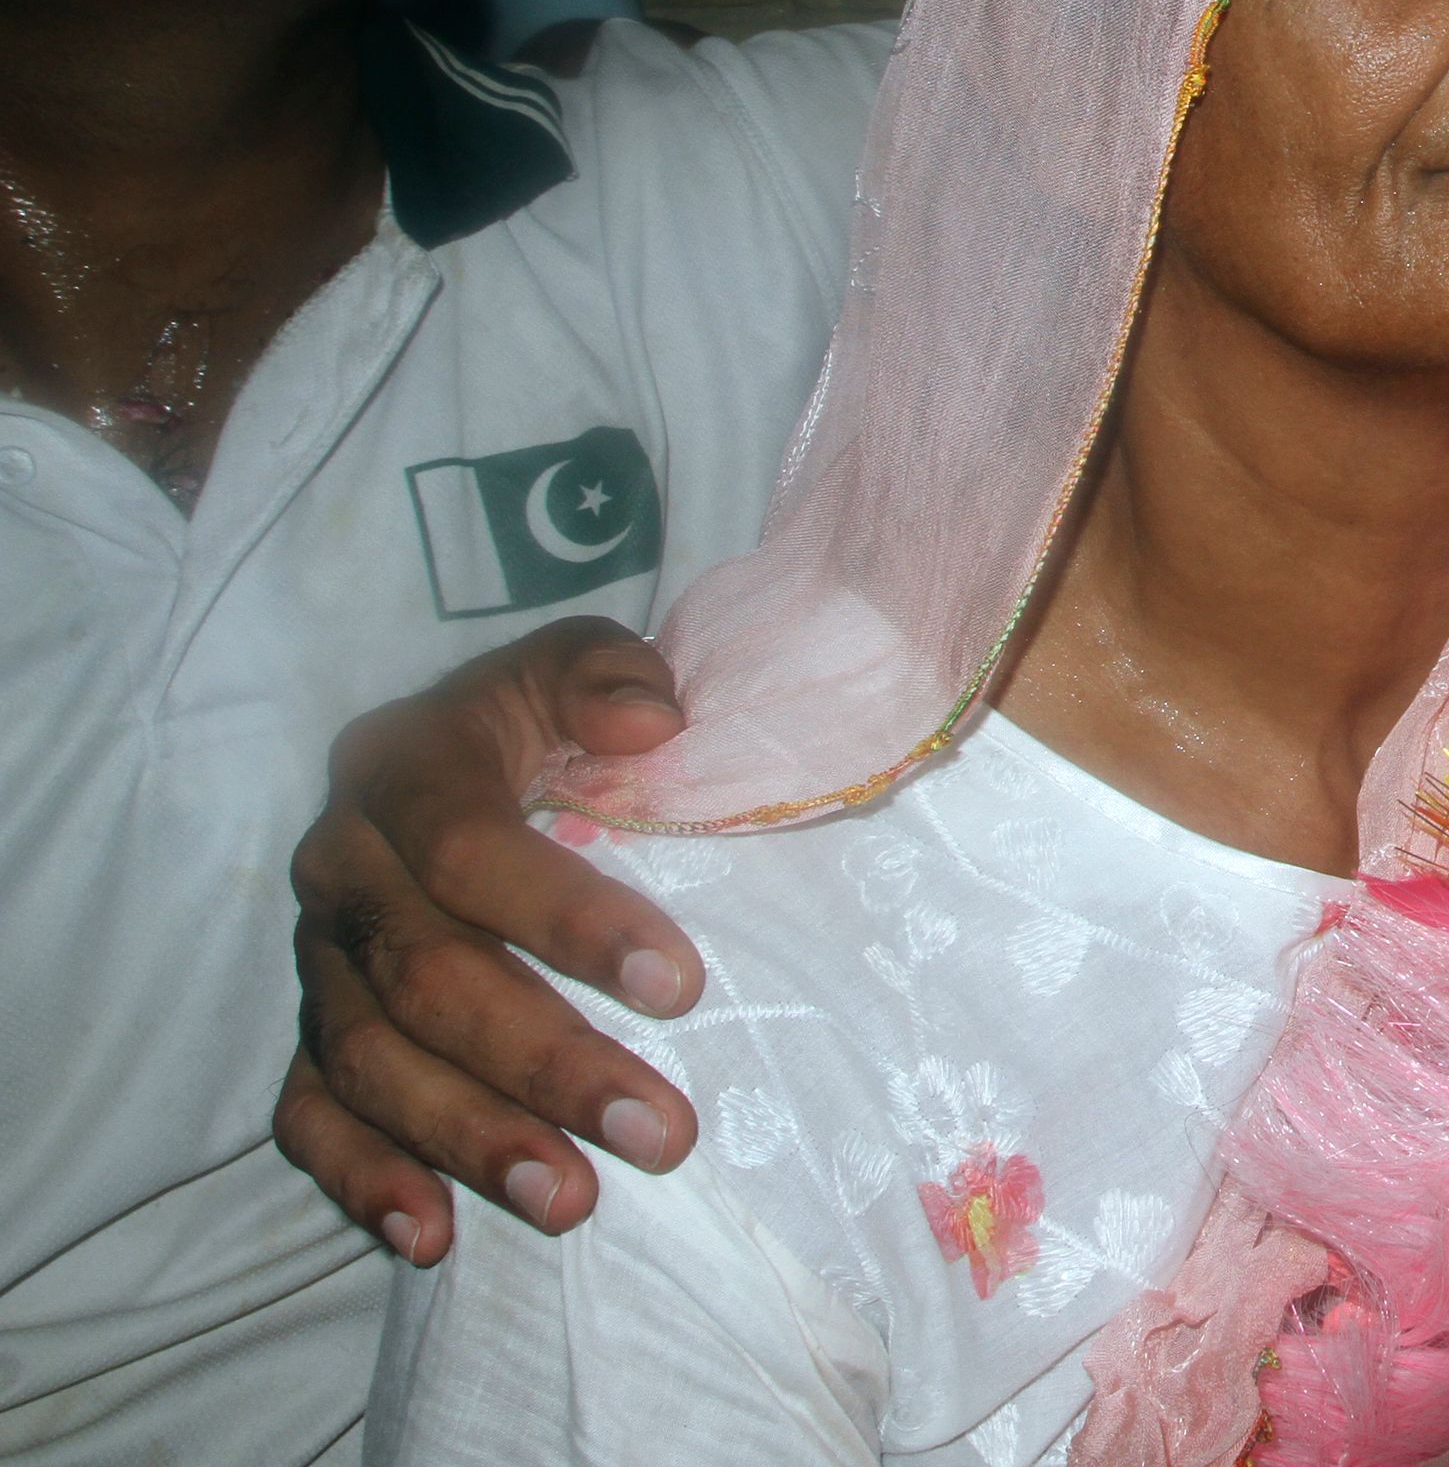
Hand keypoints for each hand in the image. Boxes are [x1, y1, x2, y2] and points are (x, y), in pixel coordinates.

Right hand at [275, 618, 704, 1263]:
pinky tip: (432, 1238)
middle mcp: (340, 865)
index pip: (467, 849)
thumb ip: (606, 673)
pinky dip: (363, 1181)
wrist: (464, 757)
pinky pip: (311, 1117)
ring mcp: (317, 959)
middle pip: (425, 978)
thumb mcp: (576, 664)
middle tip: (661, 1134)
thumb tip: (647, 722)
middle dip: (544, 1063)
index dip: (569, 919)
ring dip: (470, 1141)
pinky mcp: (311, 1033)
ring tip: (573, 1203)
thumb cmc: (546, 718)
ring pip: (371, 1063)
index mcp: (399, 766)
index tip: (683, 987)